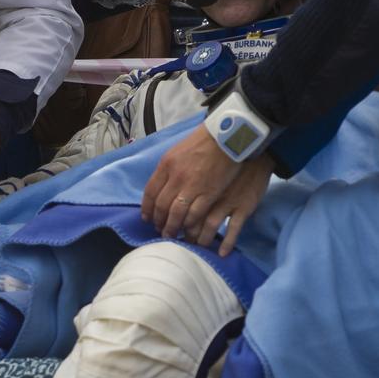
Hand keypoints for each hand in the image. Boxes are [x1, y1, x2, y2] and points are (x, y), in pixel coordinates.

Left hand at [141, 124, 273, 254]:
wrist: (231, 134)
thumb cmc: (205, 140)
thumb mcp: (178, 149)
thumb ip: (168, 168)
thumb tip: (159, 184)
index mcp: (167, 165)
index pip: (151, 193)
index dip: (148, 210)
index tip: (147, 219)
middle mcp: (179, 179)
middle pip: (165, 208)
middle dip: (162, 223)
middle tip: (162, 232)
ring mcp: (198, 189)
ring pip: (183, 217)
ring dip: (178, 230)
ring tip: (177, 238)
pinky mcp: (217, 196)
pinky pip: (208, 220)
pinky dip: (205, 234)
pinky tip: (201, 244)